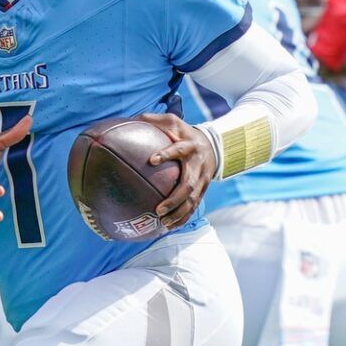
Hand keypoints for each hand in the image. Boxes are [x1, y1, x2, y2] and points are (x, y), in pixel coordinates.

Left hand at [139, 111, 217, 228]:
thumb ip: (155, 120)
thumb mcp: (173, 122)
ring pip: (193, 201)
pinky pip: (194, 207)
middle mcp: (198, 166)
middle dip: (175, 199)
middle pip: (189, 185)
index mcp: (189, 147)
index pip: (179, 150)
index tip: (152, 160)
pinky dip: (183, 218)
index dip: (167, 154)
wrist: (214, 146)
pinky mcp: (203, 191)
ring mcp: (202, 181)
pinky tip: (170, 227)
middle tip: (158, 209)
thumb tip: (131, 118)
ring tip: (163, 223)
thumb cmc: (185, 134)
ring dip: (179, 214)